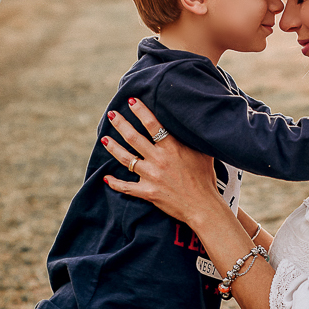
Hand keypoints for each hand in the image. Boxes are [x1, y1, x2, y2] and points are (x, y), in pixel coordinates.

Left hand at [102, 98, 219, 226]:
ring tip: (104, 139)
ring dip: (112, 147)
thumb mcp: (203, 153)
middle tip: (111, 114)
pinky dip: (115, 183)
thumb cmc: (205, 178)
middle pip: (133, 138)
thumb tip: (191, 123)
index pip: (152, 124)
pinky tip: (106, 178)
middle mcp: (159, 160)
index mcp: (172, 148)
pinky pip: (126, 187)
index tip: (131, 101)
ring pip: (125, 159)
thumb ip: (192, 138)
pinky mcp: (148, 192)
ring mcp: (151, 176)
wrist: (203, 207)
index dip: (140, 111)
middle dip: (120, 124)